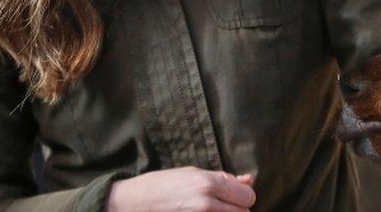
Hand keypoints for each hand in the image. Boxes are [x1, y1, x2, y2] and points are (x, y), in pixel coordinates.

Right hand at [105, 167, 255, 211]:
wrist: (133, 203)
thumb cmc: (162, 184)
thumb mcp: (192, 173)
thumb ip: (223, 178)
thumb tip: (248, 180)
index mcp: (208, 183)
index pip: (248, 196)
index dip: (243, 196)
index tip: (234, 195)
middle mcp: (207, 202)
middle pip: (244, 211)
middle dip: (237, 207)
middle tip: (222, 203)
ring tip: (210, 208)